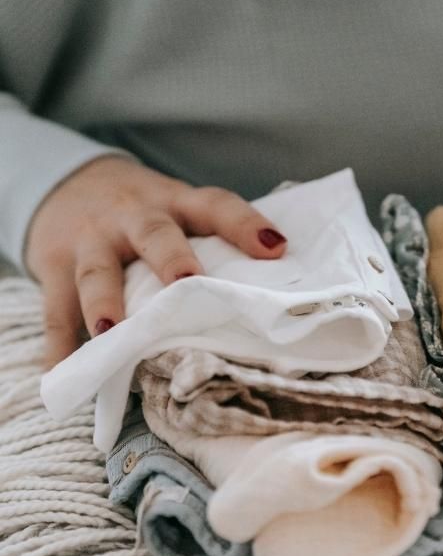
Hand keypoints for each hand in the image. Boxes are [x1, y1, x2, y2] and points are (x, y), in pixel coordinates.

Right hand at [26, 156, 287, 367]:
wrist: (66, 183)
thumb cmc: (144, 212)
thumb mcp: (177, 209)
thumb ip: (212, 241)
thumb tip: (275, 292)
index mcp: (176, 203)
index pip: (216, 205)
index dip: (245, 224)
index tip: (275, 247)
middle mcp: (134, 216)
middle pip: (154, 233)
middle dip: (171, 257)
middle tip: (188, 282)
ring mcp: (91, 241)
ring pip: (97, 270)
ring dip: (104, 301)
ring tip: (111, 330)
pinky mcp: (54, 267)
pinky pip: (55, 309)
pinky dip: (59, 344)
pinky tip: (64, 372)